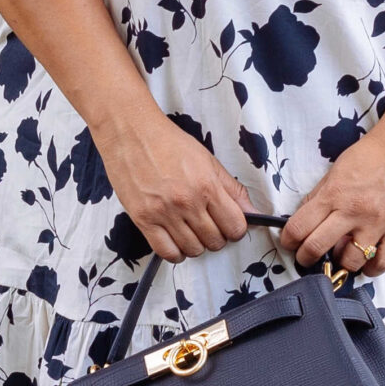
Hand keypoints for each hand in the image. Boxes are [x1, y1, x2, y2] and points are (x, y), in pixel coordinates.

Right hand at [96, 105, 251, 262]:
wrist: (131, 133)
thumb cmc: (169, 143)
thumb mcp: (208, 160)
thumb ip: (233, 189)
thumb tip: (253, 213)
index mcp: (207, 185)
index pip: (234, 226)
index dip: (235, 228)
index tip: (228, 224)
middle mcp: (187, 202)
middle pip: (215, 241)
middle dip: (217, 237)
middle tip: (208, 225)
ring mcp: (164, 213)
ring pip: (193, 249)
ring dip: (196, 245)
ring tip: (191, 231)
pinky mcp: (143, 220)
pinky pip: (166, 252)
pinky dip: (176, 253)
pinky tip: (176, 241)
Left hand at [281, 116, 384, 277]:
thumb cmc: (373, 153)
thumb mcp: (337, 170)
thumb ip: (320, 196)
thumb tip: (303, 219)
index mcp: (334, 194)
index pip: (299, 227)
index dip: (289, 240)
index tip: (290, 243)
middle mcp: (354, 211)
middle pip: (318, 248)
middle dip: (306, 257)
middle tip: (307, 257)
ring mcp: (378, 222)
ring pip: (351, 261)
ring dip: (341, 264)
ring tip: (341, 257)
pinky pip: (384, 261)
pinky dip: (372, 269)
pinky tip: (367, 265)